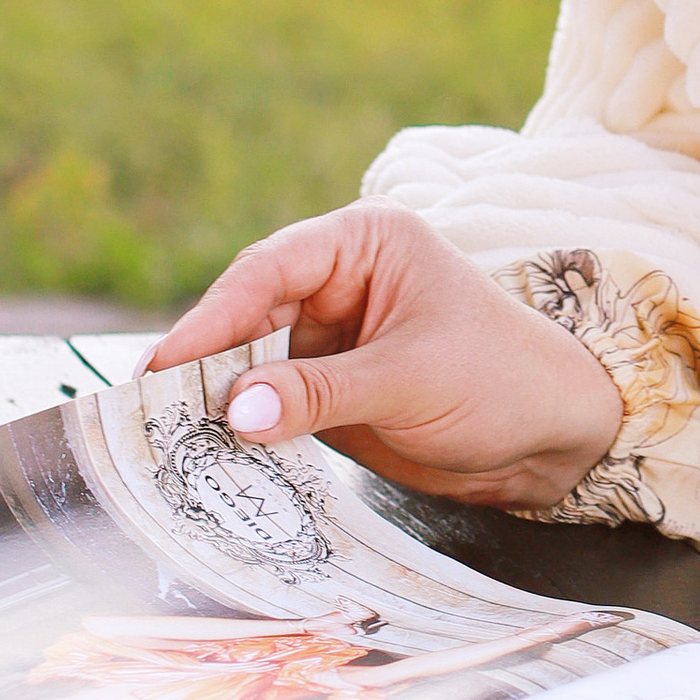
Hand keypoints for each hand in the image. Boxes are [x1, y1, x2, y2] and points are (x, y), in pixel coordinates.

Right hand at [147, 204, 622, 508]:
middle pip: (245, 314)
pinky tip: (204, 456)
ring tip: (160, 439)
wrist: (555, 438)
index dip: (212, 316)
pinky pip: (268, 405)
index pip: (270, 268)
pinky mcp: (326, 391)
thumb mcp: (411, 380)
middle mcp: (338, 282)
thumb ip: (321, 393)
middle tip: (145, 410)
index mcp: (364, 243)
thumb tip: (235, 410)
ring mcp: (328, 338)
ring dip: (212, 401)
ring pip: (248, 362)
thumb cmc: (503, 379)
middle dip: (201, 361)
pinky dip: (239, 431)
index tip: (166, 363)